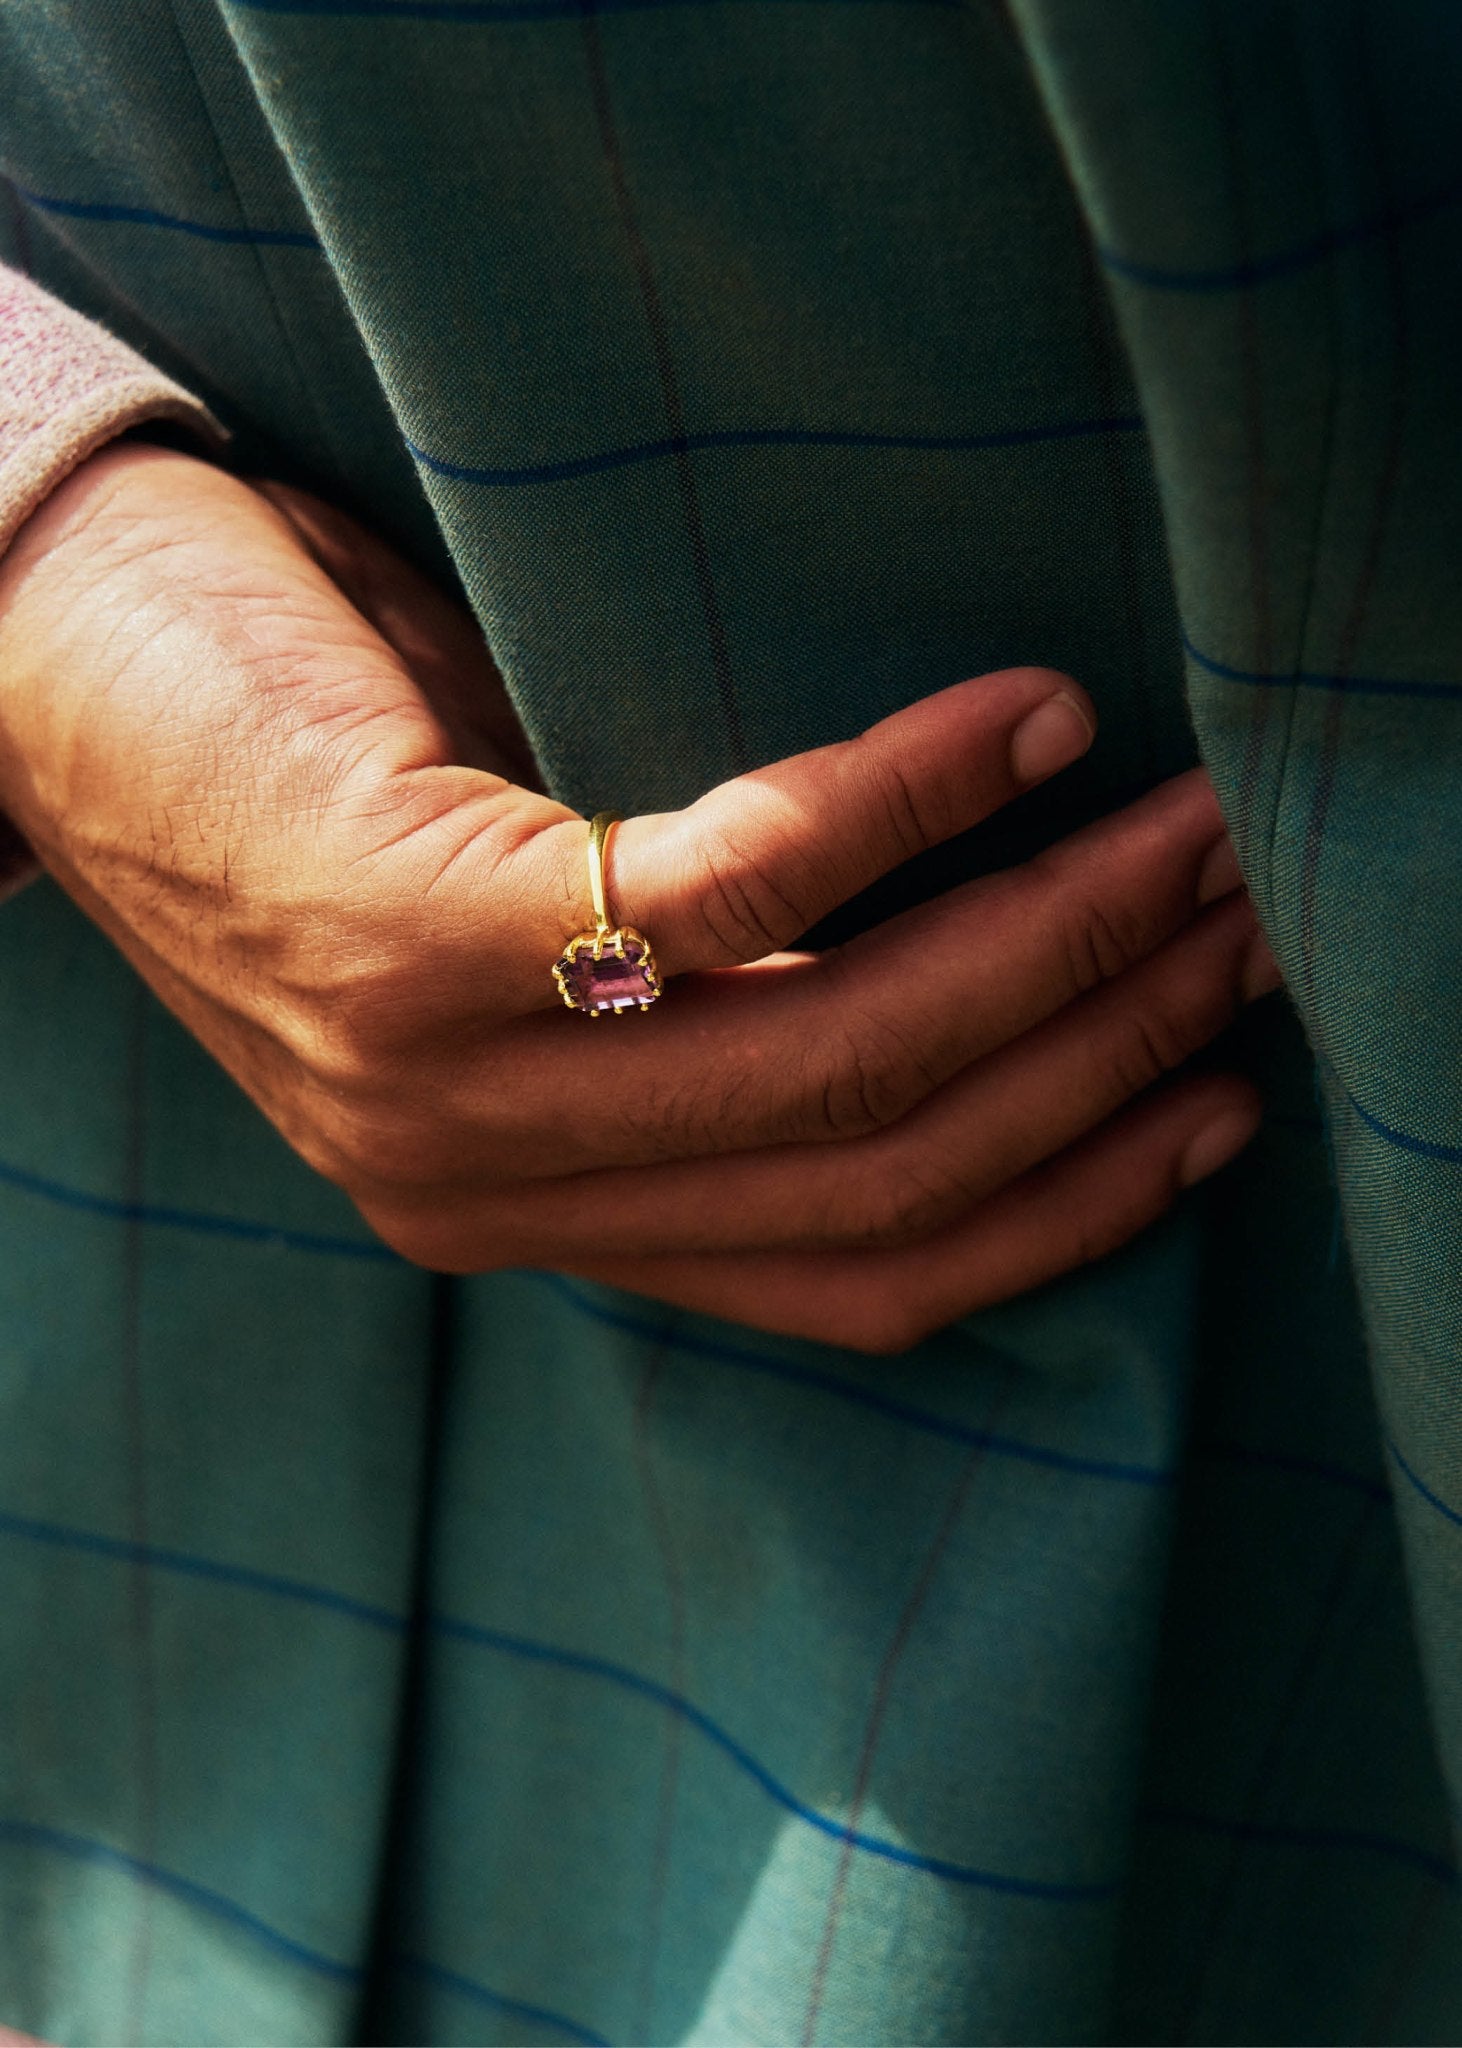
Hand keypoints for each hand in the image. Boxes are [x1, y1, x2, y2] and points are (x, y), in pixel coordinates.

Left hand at [0, 445, 1273, 1351]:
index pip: (860, 1278)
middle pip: (882, 1164)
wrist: (49, 672)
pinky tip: (1024, 723)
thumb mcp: (530, 947)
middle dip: (1101, 1049)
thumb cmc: (315, 777)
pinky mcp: (419, 929)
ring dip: (1052, 941)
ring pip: (840, 1054)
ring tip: (1187, 841)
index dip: (1064, 1205)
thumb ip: (705, 1018)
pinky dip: (910, 801)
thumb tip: (978, 978)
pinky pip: (738, 884)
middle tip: (1243, 927)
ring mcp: (452, 1081)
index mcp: (537, 1220)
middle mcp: (498, 1190)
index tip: (1208, 1106)